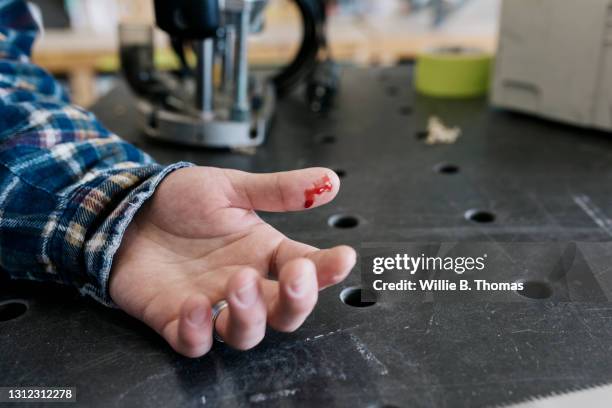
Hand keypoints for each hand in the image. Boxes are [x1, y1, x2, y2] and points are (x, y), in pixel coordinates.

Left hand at [109, 166, 355, 356]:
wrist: (128, 209)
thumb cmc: (180, 200)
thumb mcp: (231, 187)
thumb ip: (278, 190)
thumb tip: (328, 181)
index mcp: (263, 252)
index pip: (307, 267)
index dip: (328, 268)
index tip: (343, 258)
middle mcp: (245, 282)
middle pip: (284, 312)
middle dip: (296, 302)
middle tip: (294, 278)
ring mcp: (212, 304)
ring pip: (246, 334)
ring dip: (250, 316)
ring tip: (237, 284)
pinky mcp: (176, 320)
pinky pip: (195, 342)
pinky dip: (198, 332)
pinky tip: (194, 305)